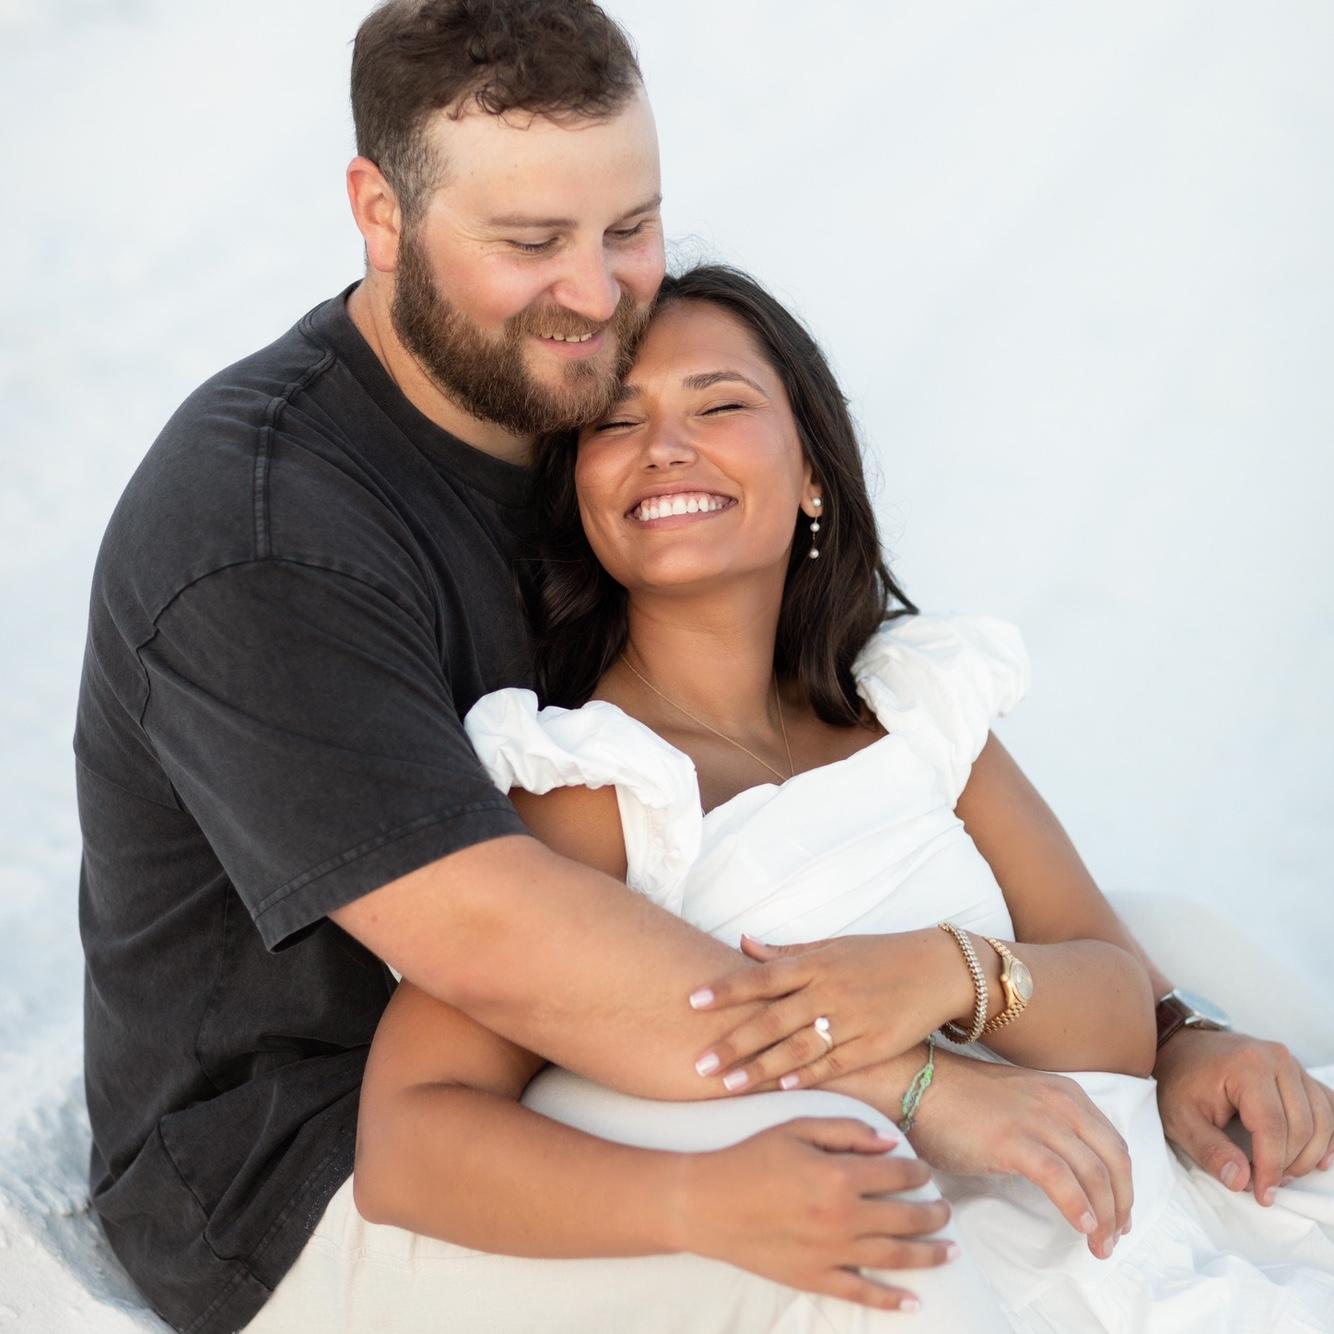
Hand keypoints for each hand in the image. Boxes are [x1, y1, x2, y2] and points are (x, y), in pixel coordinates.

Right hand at [674, 1117, 956, 1312]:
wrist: (707, 1203)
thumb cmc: (751, 1157)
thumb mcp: (797, 1128)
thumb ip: (847, 1131)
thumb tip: (891, 1143)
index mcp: (838, 1175)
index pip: (897, 1176)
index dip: (918, 1173)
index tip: (925, 1172)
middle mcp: (842, 1218)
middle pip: (905, 1219)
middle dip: (933, 1215)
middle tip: (947, 1212)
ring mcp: (831, 1253)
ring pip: (894, 1258)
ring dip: (928, 1255)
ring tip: (950, 1251)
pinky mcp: (815, 1278)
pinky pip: (862, 1294)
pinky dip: (892, 1300)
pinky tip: (914, 1301)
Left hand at [687, 931, 965, 1092]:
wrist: (938, 969)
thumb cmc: (878, 955)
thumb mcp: (831, 945)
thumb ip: (785, 953)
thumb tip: (742, 944)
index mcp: (815, 963)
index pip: (761, 977)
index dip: (726, 990)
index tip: (691, 1001)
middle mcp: (829, 990)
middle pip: (772, 1020)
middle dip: (733, 1043)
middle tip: (697, 1063)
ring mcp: (852, 1019)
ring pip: (798, 1048)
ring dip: (761, 1069)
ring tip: (727, 1086)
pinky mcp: (873, 1045)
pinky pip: (834, 1064)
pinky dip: (808, 1076)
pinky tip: (781, 1090)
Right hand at [905, 1057, 1132, 1260]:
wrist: (918, 1086)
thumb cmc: (960, 1101)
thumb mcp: (1021, 1106)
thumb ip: (1049, 1130)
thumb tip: (1069, 1175)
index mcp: (1065, 1094)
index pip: (1114, 1145)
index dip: (1124, 1186)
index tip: (1118, 1216)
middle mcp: (1060, 1103)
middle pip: (1114, 1161)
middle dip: (1121, 1206)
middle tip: (1114, 1238)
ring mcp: (1038, 1119)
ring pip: (1093, 1174)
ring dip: (1103, 1217)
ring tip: (1098, 1245)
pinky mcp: (1013, 1140)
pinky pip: (1059, 1178)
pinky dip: (1076, 1205)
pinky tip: (1079, 1226)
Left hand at [1154, 1029, 1333, 1203]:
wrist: (1181, 1046)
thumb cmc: (1180, 1081)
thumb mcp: (1180, 1118)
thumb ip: (1210, 1150)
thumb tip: (1241, 1182)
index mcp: (1247, 1066)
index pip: (1273, 1127)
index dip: (1271, 1167)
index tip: (1262, 1194)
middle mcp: (1277, 1059)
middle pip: (1302, 1127)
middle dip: (1288, 1164)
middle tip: (1264, 1183)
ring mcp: (1292, 1063)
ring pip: (1322, 1120)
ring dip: (1308, 1155)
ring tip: (1281, 1172)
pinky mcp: (1300, 1072)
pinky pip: (1328, 1107)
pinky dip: (1326, 1135)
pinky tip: (1316, 1158)